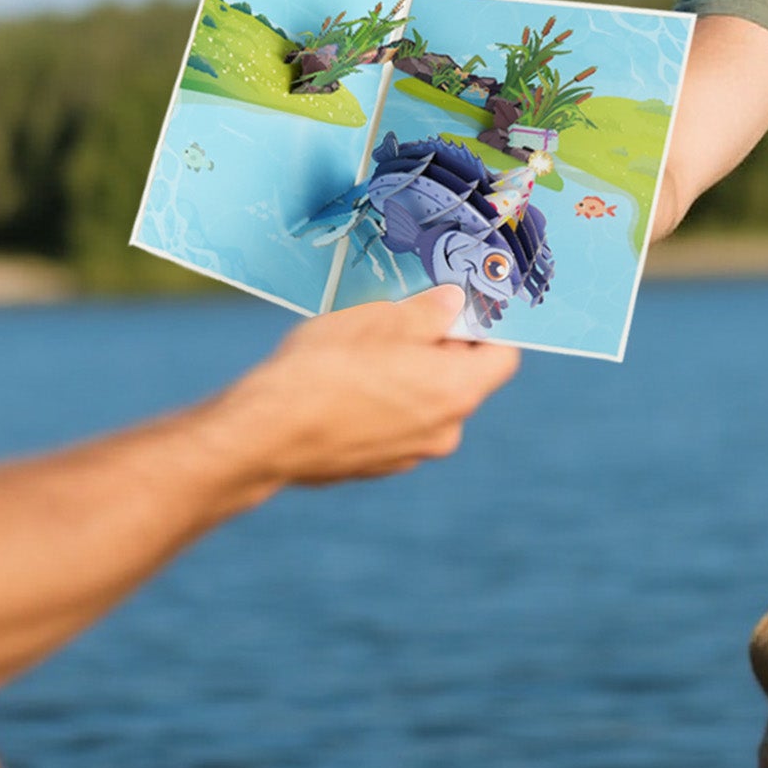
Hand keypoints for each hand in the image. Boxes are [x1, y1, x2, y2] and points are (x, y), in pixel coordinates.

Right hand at [215, 286, 518, 492]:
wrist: (265, 433)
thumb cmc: (327, 367)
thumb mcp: (382, 319)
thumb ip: (430, 312)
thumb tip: (455, 303)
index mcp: (457, 391)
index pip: (502, 357)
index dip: (488, 327)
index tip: (465, 305)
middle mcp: (445, 431)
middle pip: (464, 379)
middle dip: (443, 346)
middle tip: (407, 316)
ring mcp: (411, 454)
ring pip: (427, 402)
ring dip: (411, 374)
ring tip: (369, 347)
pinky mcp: (378, 465)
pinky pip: (397, 424)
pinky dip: (385, 402)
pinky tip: (348, 381)